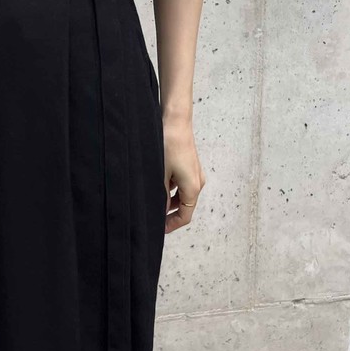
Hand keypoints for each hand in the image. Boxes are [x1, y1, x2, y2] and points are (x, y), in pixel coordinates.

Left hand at [162, 112, 204, 233]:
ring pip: (182, 195)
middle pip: (185, 206)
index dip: (172, 224)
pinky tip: (157, 184)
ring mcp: (194, 173)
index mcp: (193, 188)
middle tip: (153, 216)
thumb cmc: (169, 145)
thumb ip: (161, 196)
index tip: (159, 229)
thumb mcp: (161, 174)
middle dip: (169, 213)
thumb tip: (159, 211)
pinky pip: (181, 184)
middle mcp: (197, 182)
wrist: (175, 121)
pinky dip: (170, 189)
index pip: (185, 216)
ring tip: (152, 200)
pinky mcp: (190, 166)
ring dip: (169, 200)